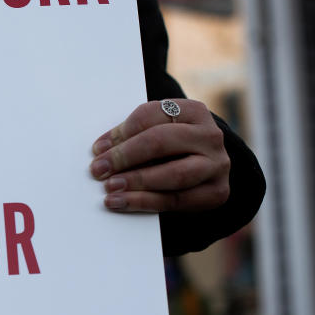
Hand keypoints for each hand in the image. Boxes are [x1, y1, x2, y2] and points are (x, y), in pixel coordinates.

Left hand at [89, 99, 229, 211]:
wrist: (206, 171)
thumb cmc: (172, 149)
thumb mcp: (158, 132)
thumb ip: (135, 135)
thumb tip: (102, 150)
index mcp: (194, 111)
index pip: (152, 115)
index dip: (122, 132)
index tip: (98, 148)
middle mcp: (209, 136)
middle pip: (161, 141)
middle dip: (125, 156)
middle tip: (98, 169)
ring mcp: (216, 165)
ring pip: (173, 174)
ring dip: (136, 181)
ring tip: (110, 187)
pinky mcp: (215, 193)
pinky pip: (176, 200)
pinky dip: (144, 202)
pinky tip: (121, 202)